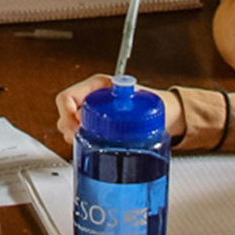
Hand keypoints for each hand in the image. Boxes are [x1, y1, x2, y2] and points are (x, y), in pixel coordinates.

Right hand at [50, 74, 183, 146]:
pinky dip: (82, 143)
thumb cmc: (157, 103)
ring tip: (87, 143)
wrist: (169, 115)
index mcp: (98, 86)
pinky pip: (80, 135)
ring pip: (69, 125)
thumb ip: (127, 100)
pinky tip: (93, 149)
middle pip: (65, 113)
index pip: (67, 97)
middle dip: (69, 128)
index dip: (67, 113)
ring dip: (74, 136)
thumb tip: (117, 103)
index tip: (77, 126)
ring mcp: (93, 113)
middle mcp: (92, 98)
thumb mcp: (140, 100)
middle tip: (80, 138)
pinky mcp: (97, 128)